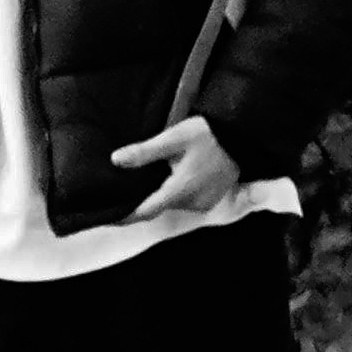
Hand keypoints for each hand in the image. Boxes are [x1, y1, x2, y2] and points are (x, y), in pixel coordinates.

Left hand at [110, 116, 239, 222]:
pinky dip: (176, 193)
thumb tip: (115, 160)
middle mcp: (192, 203)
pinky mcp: (211, 200)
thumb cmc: (206, 135)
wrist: (240, 137)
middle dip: (144, 200)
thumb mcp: (173, 138)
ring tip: (146, 182)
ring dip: (162, 196)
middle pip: (159, 207)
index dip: (127, 215)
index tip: (111, 216)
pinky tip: (171, 178)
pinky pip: (186, 201)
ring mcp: (203, 203)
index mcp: (180, 190)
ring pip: (173, 204)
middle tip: (125, 190)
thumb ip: (145, 152)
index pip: (146, 211)